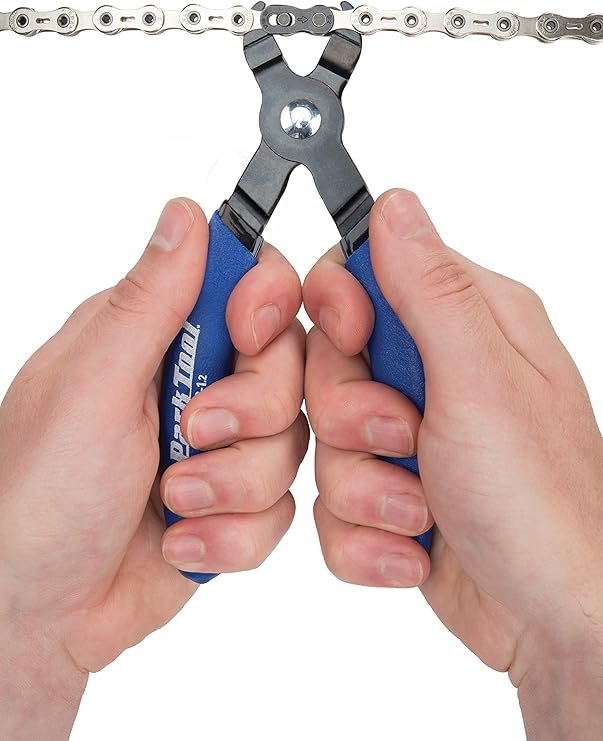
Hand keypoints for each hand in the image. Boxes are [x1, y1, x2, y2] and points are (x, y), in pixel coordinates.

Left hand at [0, 199, 307, 738]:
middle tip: (191, 434)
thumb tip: (185, 213)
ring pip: (292, 442)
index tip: (247, 334)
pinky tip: (180, 540)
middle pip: (288, 366)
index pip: (249, 284)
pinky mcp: (235, 503)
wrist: (36, 610)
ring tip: (172, 502)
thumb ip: (149, 300)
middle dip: (250, 410)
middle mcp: (196, 383)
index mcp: (156, 335)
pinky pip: (281, 507)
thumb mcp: (91, 385)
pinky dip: (232, 533)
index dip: (266, 302)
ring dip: (234, 483)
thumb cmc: (38, 495)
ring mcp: (220, 446)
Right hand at [304, 188, 602, 738]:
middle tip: (404, 440)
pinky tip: (415, 545)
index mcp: (467, 324)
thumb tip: (394, 204)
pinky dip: (364, 534)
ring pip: (323, 440)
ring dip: (363, 486)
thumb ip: (429, 289)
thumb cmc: (541, 504)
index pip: (362, 275)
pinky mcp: (390, 493)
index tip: (351, 340)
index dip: (337, 306)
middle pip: (328, 363)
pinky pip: (331, 501)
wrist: (555, 618)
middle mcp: (435, 375)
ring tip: (420, 509)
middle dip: (350, 415)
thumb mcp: (481, 381)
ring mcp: (409, 438)